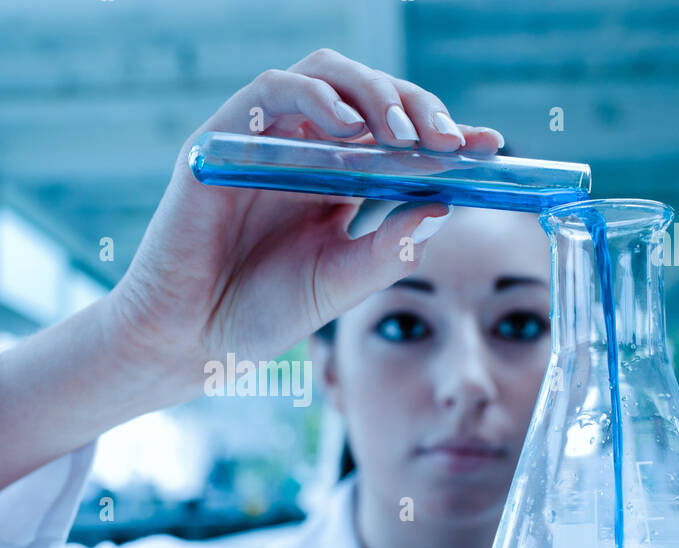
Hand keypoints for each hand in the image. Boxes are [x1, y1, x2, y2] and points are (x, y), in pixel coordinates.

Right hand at [106, 48, 503, 400]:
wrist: (189, 340)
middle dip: (417, 107)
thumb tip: (444, 206)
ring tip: (405, 135)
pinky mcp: (223, 139)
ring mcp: (263, 140)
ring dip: (373, 93)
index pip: (397, 136)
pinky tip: (348, 131)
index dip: (444, 133)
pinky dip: (316, 100)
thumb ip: (388, 248)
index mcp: (335, 180)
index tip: (488, 148)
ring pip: (326, 76)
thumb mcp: (340, 282)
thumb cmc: (257, 313)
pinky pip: (272, 91)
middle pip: (369, 92)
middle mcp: (303, 150)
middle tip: (450, 142)